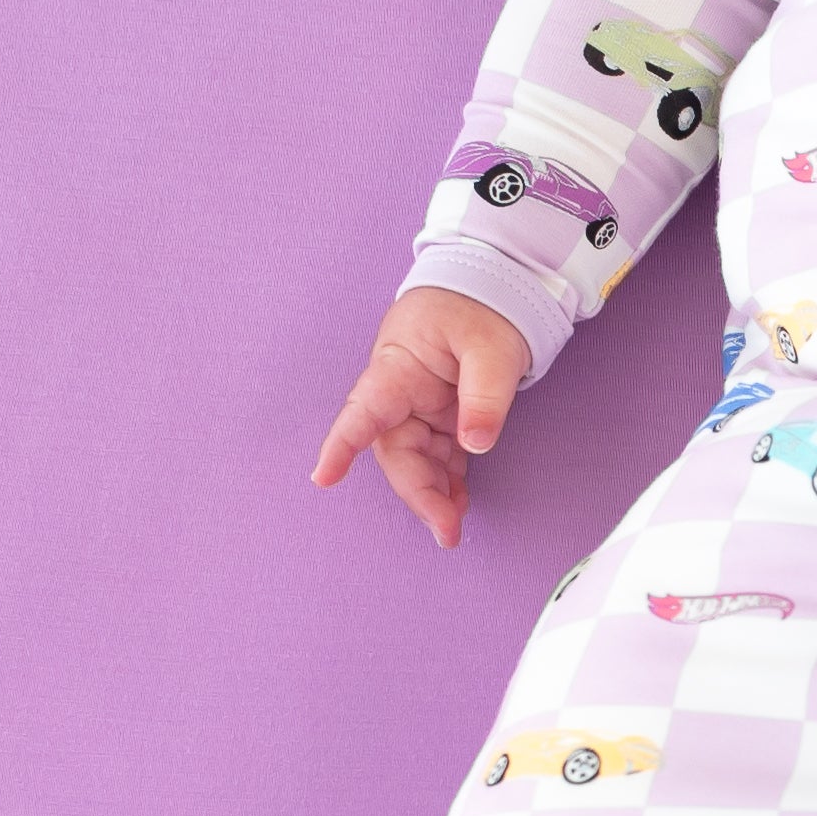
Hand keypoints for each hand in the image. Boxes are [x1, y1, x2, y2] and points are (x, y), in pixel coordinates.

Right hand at [313, 288, 528, 547]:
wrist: (491, 285)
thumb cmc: (482, 307)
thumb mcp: (492, 347)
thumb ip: (485, 395)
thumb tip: (475, 444)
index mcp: (399, 366)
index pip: (365, 409)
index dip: (342, 444)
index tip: (324, 476)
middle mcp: (401, 391)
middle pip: (395, 450)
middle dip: (416, 493)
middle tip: (446, 531)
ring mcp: (420, 405)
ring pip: (415, 459)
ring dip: (433, 494)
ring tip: (454, 526)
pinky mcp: (439, 414)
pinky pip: (437, 454)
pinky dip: (448, 480)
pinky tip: (459, 503)